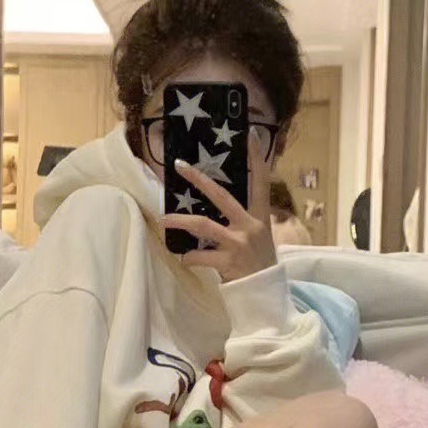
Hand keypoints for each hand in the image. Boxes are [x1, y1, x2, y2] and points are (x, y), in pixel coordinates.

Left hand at [159, 130, 277, 282]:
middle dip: (199, 179)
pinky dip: (188, 257)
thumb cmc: (258, 263)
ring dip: (179, 222)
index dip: (255, 157)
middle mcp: (250, 226)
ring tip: (163, 220)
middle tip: (180, 166)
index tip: (248, 134)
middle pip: (221, 195)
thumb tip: (216, 207)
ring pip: (202, 225)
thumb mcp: (259, 237)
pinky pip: (198, 256)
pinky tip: (185, 259)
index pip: (261, 181)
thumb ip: (242, 220)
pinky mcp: (227, 262)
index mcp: (260, 217)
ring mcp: (238, 243)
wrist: (264, 294)